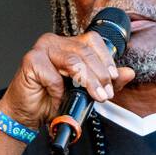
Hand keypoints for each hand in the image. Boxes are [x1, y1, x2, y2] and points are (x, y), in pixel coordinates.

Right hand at [0, 31, 136, 128]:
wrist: (26, 114)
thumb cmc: (52, 100)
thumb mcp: (85, 92)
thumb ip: (107, 81)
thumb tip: (129, 73)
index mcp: (68, 45)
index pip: (93, 40)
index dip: (106, 59)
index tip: (113, 78)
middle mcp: (55, 42)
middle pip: (85, 51)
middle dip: (99, 75)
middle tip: (105, 94)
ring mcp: (42, 49)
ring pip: (73, 61)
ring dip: (87, 81)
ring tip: (95, 96)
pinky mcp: (31, 60)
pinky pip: (53, 74)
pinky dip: (59, 90)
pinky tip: (59, 98)